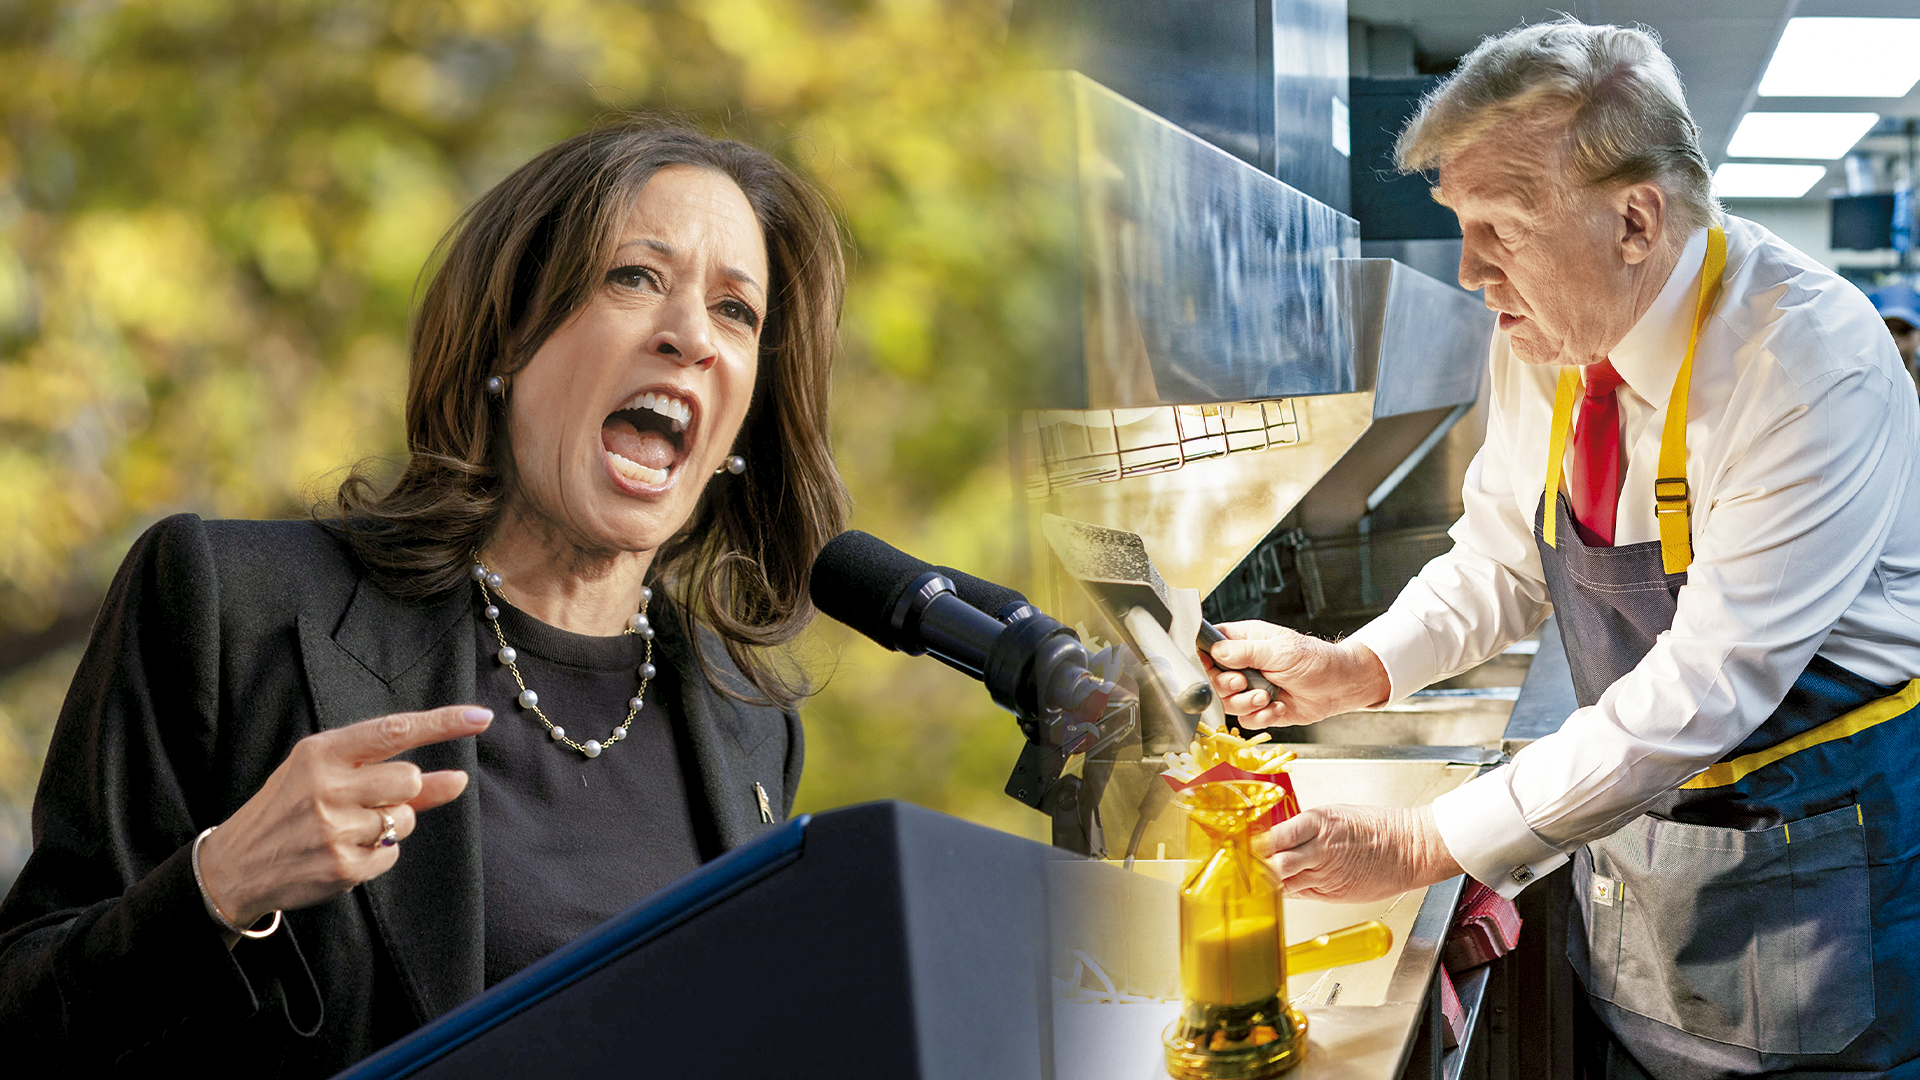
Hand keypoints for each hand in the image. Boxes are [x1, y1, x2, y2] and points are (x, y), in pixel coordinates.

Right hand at [197, 705, 490, 931]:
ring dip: (390, 825)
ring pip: (406, 819)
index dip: (443, 723)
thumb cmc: (289, 810)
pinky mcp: (342, 867)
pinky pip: (392, 855)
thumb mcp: (325, 776)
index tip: (480, 717)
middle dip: (402, 792)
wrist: (234, 866)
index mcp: (320, 753)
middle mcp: (326, 787)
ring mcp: (334, 829)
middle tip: (364, 802)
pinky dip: (377, 855)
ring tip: (345, 829)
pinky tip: (341, 853)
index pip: (394, 730)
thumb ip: (391, 773)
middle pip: (410, 778)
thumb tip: (460, 779)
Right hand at [1202, 620, 1389, 726]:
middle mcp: (1243, 664)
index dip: (1203, 659)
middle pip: (1211, 679)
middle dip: (1226, 686)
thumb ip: (1246, 651)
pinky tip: (1278, 706)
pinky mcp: (1260, 708)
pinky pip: (1245, 720)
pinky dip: (1261, 717)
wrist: (1340, 686)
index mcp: (1243, 640)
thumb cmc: (1316, 660)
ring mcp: (1250, 687)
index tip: (1210, 668)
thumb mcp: (1280, 651)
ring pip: (1226, 702)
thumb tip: (1217, 651)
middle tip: (1244, 683)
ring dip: (1246, 703)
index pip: (1208, 646)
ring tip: (1267, 696)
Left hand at [1255, 804, 1461, 903]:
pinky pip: (1300, 892)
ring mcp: (1326, 873)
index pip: (1274, 836)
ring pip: (1284, 882)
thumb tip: (1275, 837)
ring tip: (1255, 878)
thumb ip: (1304, 828)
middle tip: (1242, 867)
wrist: (1408, 849)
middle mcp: (1318, 849)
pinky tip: (1279, 887)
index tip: (1240, 847)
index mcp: (1317, 823)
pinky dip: (1287, 890)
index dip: (1254, 846)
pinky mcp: (1333, 892)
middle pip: (1274, 863)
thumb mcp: (1335, 815)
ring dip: (1269, 882)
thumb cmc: (1376, 828)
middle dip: (1256, 867)